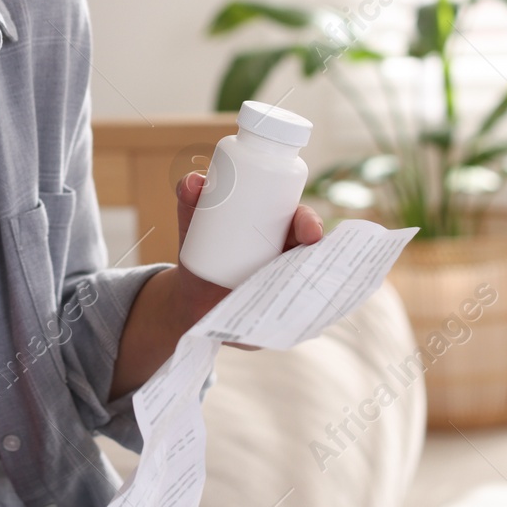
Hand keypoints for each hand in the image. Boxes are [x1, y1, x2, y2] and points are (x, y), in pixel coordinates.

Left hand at [172, 171, 323, 349]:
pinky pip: (297, 319)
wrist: (190, 295)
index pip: (301, 221)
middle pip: (314, 255)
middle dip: (316, 258)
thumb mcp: (193, 219)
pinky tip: (294, 325)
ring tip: (291, 296)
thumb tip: (195, 181)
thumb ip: (189, 196)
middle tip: (305, 264)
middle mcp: (290, 256)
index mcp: (277, 227)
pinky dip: (298, 322)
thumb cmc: (200, 246)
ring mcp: (286, 287)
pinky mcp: (278, 316)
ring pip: (309, 287)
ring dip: (309, 292)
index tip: (310, 232)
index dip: (310, 224)